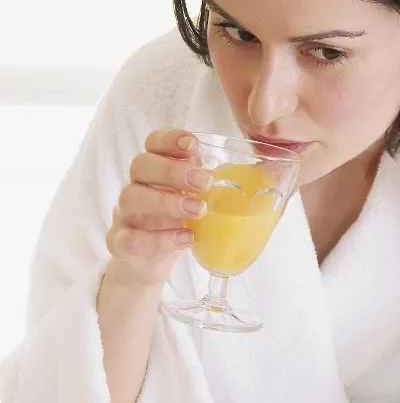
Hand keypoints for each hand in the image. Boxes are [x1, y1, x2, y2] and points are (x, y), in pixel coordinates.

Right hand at [106, 130, 212, 286]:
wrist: (148, 263)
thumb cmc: (177, 223)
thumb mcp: (199, 201)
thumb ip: (223, 185)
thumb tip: (274, 172)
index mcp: (156, 171)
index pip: (153, 143)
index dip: (169, 139)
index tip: (193, 144)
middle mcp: (137, 187)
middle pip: (141, 165)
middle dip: (173, 170)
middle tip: (204, 182)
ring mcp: (126, 215)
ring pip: (132, 197)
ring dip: (167, 202)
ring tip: (198, 211)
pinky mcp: (122, 244)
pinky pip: (132, 238)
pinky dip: (160, 238)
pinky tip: (186, 238)